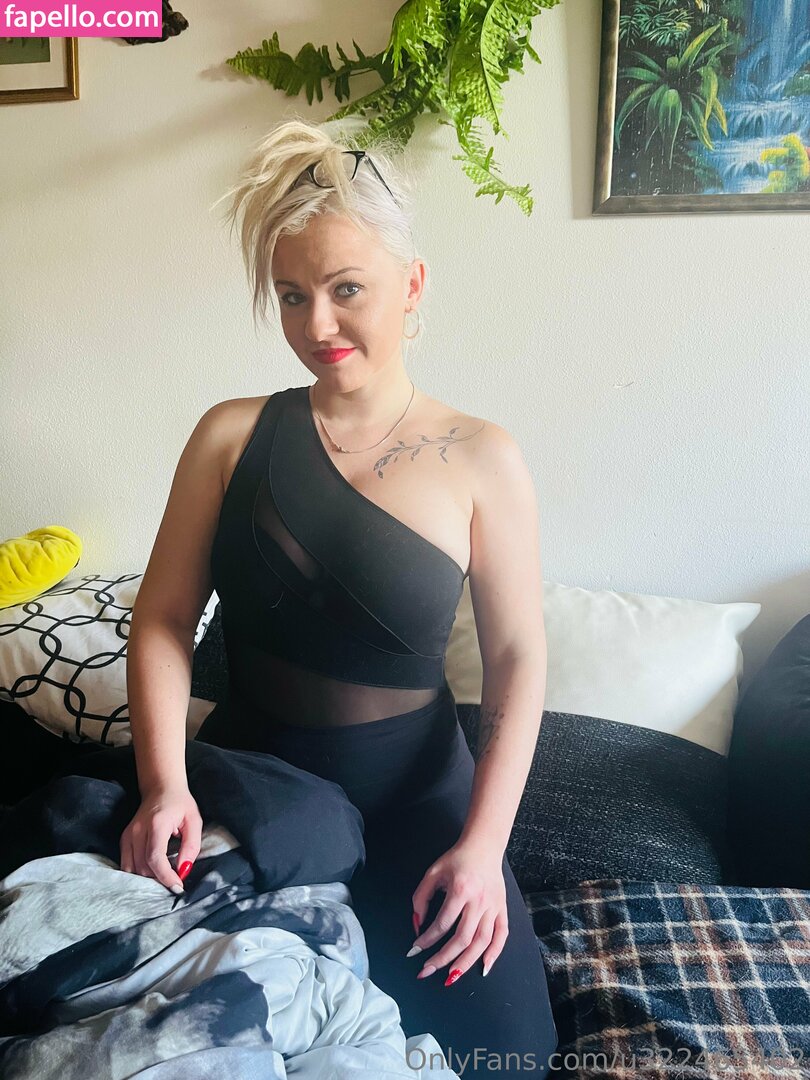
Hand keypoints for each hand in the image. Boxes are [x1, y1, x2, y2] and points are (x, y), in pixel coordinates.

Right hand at [119, 785, 202, 894]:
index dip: (165, 876)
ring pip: (133, 868)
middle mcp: (138, 830)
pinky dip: (137, 873)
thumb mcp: (194, 821)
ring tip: (164, 877)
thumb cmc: (180, 804)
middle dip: (159, 879)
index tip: (178, 886)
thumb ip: (191, 846)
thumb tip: (183, 870)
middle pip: (143, 866)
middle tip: (174, 881)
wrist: (161, 788)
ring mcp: (128, 834)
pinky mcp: (124, 838)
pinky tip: (150, 873)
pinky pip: (126, 864)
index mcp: (157, 824)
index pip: (155, 857)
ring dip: (148, 878)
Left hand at [409, 839, 508, 985]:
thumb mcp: (432, 873)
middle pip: (462, 938)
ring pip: (482, 942)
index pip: (443, 923)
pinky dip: (494, 954)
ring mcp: (494, 906)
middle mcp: (480, 900)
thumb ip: (421, 898)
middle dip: (443, 958)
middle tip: (427, 971)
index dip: (427, 940)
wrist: (483, 846)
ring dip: (466, 962)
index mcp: (461, 889)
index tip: (415, 950)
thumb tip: (418, 925)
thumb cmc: (457, 859)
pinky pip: (501, 935)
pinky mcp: (502, 908)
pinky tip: (483, 968)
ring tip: (451, 976)